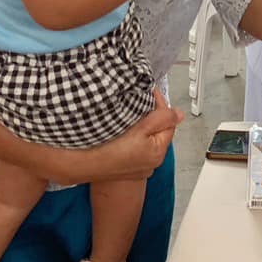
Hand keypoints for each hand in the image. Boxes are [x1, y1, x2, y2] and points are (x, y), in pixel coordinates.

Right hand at [51, 89, 182, 184]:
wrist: (82, 164)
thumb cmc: (109, 148)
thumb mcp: (141, 128)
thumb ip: (162, 118)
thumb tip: (179, 114)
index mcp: (158, 152)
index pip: (167, 122)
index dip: (160, 104)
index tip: (150, 92)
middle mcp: (151, 163)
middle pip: (157, 131)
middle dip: (151, 115)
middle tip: (141, 100)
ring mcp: (138, 167)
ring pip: (146, 138)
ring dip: (142, 125)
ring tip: (131, 112)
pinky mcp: (126, 168)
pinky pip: (135, 147)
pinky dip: (132, 137)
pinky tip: (123, 129)